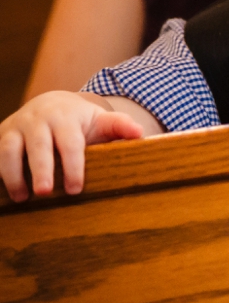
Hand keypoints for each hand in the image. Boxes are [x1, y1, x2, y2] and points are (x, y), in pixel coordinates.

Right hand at [0, 92, 143, 201]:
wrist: (50, 104)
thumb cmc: (80, 121)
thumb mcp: (100, 121)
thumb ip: (119, 127)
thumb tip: (140, 134)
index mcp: (66, 117)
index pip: (70, 143)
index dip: (73, 166)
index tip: (76, 189)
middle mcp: (38, 119)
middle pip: (38, 145)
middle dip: (41, 170)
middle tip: (45, 193)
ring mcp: (15, 126)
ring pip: (8, 149)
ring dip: (12, 174)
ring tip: (21, 198)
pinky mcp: (0, 135)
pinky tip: (5, 191)